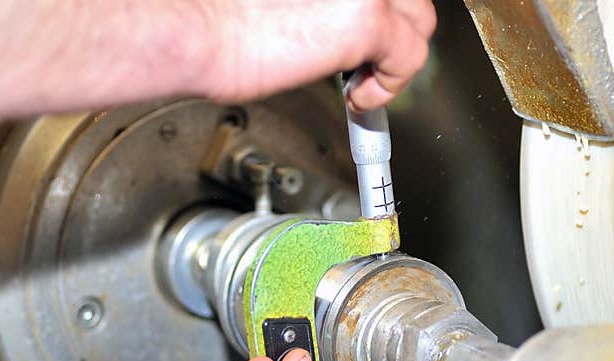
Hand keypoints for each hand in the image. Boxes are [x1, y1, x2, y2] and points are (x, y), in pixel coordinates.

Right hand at [0, 0, 436, 120]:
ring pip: (421, 20)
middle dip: (395, 27)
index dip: (383, 8)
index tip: (361, 37)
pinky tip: (358, 97)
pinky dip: (388, 86)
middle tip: (365, 59)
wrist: (192, 26)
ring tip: (360, 79)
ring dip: (397, 55)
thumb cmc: (217, 6)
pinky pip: (409, 56)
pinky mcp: (367, 16)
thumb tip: (341, 15)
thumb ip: (325, 0)